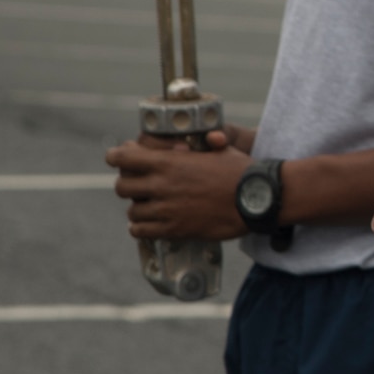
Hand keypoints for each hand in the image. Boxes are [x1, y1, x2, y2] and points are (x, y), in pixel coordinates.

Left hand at [105, 136, 250, 241]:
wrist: (257, 199)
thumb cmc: (240, 171)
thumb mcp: (218, 149)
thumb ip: (197, 146)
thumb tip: (194, 141)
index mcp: (168, 162)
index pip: (123, 157)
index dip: (117, 157)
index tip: (120, 159)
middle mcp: (162, 185)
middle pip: (121, 187)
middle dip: (128, 185)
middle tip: (139, 186)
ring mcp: (167, 209)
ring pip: (132, 212)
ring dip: (138, 208)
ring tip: (149, 207)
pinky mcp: (174, 230)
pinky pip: (140, 232)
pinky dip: (142, 228)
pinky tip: (152, 224)